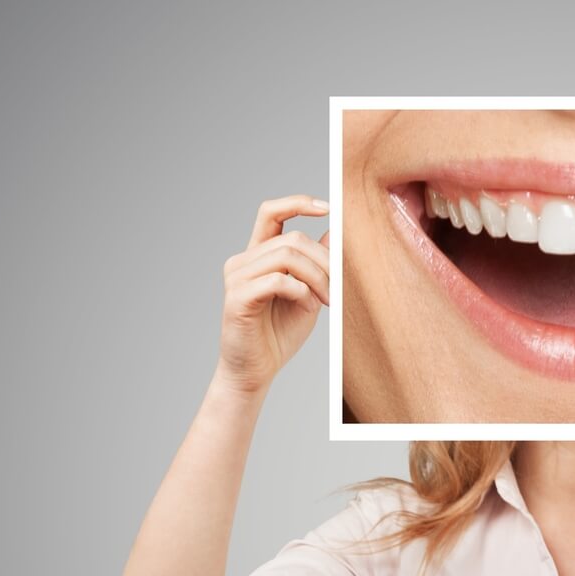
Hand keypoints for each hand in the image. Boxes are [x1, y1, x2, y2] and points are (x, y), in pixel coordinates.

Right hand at [216, 194, 332, 394]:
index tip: (327, 207)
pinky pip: (277, 280)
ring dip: (317, 278)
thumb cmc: (279, 335)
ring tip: (325, 302)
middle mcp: (243, 261)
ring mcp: (236, 278)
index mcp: (257, 256)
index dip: (297, 203)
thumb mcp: (308, 293)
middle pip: (292, 239)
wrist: (255, 372)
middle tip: (337, 291)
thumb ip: (317, 264)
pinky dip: (301, 291)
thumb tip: (335, 231)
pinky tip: (307, 307)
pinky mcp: (237, 298)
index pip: (271, 213)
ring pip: (287, 257)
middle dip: (325, 262)